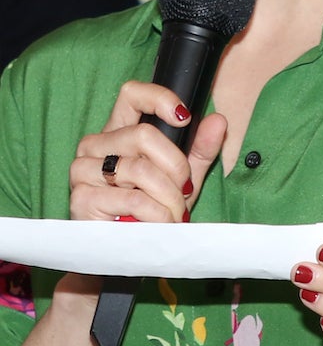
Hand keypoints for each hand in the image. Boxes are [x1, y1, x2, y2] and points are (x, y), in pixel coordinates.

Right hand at [68, 83, 224, 222]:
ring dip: (169, 197)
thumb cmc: (152, 210)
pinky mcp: (81, 198)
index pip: (132, 95)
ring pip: (141, 169)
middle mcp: (95, 145)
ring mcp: (83, 170)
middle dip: (177, 167)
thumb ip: (200, 149)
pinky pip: (134, 199)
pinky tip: (158, 224)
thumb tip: (218, 120)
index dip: (159, 99)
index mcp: (119, 132)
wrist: (129, 250)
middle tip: (183, 191)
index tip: (184, 118)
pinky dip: (158, 215)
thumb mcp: (183, 178)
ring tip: (173, 214)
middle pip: (144, 135)